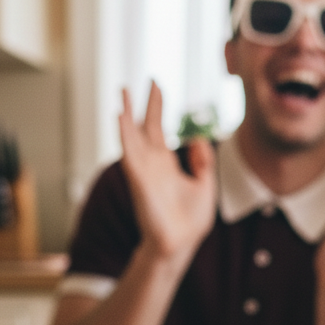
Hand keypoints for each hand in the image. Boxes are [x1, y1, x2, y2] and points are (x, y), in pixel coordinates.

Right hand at [118, 81, 216, 262]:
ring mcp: (143, 170)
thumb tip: (198, 137)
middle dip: (143, 104)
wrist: (179, 244)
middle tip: (143, 80)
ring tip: (122, 90)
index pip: (158, 128)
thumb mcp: (205, 184)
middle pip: (144, 126)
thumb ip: (203, 161)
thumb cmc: (189, 221)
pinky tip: (120, 115)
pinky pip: (129, 152)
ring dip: (126, 113)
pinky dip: (124, 133)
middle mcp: (151, 163)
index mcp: (165, 163)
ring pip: (131, 135)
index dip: (157, 106)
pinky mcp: (139, 179)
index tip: (156, 85)